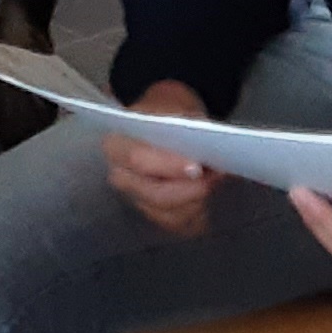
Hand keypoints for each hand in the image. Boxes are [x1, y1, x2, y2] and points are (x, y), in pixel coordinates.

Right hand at [101, 83, 220, 235]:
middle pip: (152, 194)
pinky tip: (207, 199)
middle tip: (215, 177)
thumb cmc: (168, 113)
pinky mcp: (152, 212)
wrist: (165, 122)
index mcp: (116, 145)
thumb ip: (189, 129)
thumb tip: (208, 148)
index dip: (168, 166)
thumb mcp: (177, 109)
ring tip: (215, 182)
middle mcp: (120, 175)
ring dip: (196, 202)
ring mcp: (134, 197)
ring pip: (166, 213)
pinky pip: (176, 223)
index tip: (198, 167)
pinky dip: (196, 215)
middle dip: (188, 190)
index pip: (137, 159)